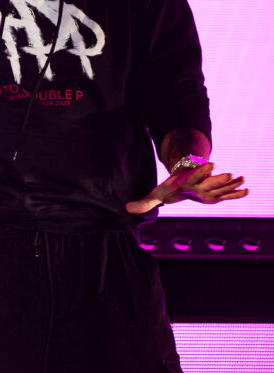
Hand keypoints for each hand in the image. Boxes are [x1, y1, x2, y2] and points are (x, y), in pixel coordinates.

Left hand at [125, 162, 247, 213]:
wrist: (184, 177)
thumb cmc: (170, 187)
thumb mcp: (157, 194)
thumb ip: (144, 202)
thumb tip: (126, 209)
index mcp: (186, 182)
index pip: (194, 175)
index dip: (202, 170)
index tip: (210, 163)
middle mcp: (199, 183)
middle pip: (210, 180)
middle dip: (218, 177)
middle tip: (228, 172)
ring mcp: (209, 187)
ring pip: (221, 185)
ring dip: (230, 183)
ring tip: (241, 179)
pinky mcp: (215, 193)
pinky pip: (227, 193)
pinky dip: (235, 192)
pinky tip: (247, 189)